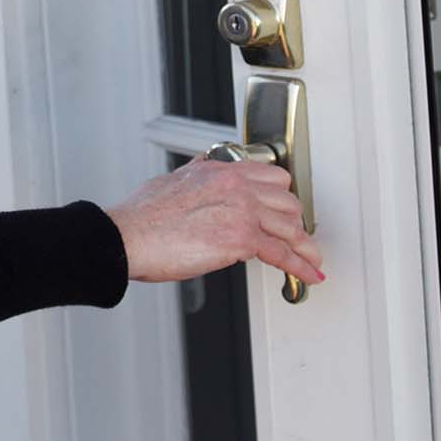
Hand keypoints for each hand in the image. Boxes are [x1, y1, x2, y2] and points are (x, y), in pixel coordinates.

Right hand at [105, 155, 325, 286]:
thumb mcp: (172, 179)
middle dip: (294, 222)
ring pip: (291, 227)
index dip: (281, 198)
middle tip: (296, 237)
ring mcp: (242, 212)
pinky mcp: (241, 240)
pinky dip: (302, 266)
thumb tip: (202, 166)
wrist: (128, 236)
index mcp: (222, 171)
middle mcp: (237, 186)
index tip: (284, 210)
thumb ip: (194, 172)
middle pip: (287, 201)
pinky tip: (310, 274)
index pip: (271, 176)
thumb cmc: (142, 215)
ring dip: (305, 246)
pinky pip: (283, 254)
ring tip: (311, 260)